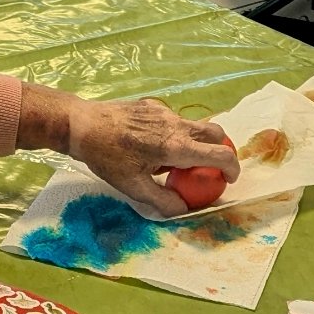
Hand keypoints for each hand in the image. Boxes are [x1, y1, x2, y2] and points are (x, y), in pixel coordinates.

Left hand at [34, 91, 239, 217]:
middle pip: (215, 133)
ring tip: (175, 160)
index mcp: (176, 147)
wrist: (81, 125)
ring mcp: (165, 112)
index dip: (232, 168)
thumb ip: (163, 200)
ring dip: (196, 142)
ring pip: (194, 125)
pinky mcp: (152, 105)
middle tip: (210, 169)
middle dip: (221, 150)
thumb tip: (184, 208)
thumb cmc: (106, 157)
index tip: (229, 179)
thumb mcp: (133, 187)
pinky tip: (151, 145)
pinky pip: (174, 120)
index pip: (220, 154)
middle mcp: (176, 125)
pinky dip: (175, 133)